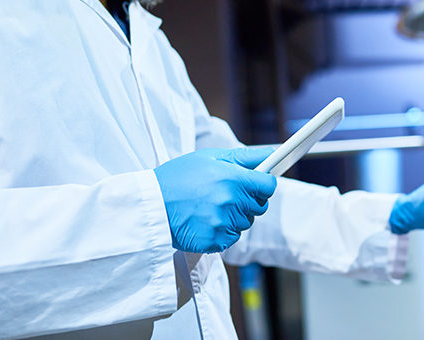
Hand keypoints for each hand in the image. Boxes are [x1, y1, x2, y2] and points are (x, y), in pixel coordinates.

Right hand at [154, 148, 276, 252]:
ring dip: (234, 217)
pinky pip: (232, 238)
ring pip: (245, 222)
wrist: (150, 205)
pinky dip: (223, 232)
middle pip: (259, 206)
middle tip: (224, 194)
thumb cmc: (179, 177)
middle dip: (247, 200)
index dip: (263, 184)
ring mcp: (223, 223)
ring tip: (210, 207)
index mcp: (233, 178)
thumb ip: (245, 157)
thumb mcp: (210, 157)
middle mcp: (231, 202)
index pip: (268, 185)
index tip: (255, 183)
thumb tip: (273, 154)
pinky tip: (205, 221)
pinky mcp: (215, 241)